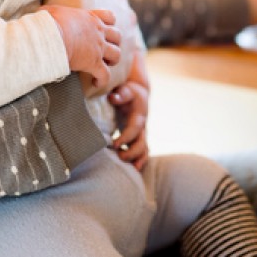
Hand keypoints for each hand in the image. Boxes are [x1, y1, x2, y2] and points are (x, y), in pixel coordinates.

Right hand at [46, 4, 120, 90]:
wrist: (50, 37)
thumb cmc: (48, 23)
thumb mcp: (51, 12)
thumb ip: (53, 13)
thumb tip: (42, 13)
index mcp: (90, 18)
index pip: (109, 16)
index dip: (109, 23)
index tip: (104, 29)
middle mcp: (98, 32)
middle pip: (117, 36)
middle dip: (114, 43)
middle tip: (105, 49)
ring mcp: (98, 48)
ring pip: (116, 55)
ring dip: (112, 61)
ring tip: (104, 65)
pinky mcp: (94, 63)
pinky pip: (105, 75)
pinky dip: (103, 80)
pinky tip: (96, 83)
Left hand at [109, 50, 149, 169]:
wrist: (137, 91)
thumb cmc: (128, 89)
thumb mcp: (126, 88)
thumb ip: (121, 93)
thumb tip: (112, 97)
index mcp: (139, 113)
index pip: (134, 128)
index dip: (126, 137)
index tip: (115, 145)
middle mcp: (142, 124)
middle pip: (142, 142)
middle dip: (133, 152)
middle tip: (120, 157)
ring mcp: (142, 132)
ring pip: (144, 148)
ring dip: (138, 159)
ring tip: (130, 168)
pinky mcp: (138, 136)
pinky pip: (142, 150)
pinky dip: (139, 160)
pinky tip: (132, 168)